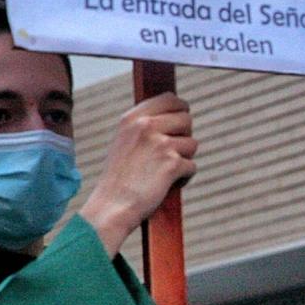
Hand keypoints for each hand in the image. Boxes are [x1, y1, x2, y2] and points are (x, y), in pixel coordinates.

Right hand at [78, 92, 196, 255]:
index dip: (180, 109)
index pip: (169, 98)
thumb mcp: (124, 142)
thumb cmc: (119, 178)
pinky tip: (166, 184)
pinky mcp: (171, 164)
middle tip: (170, 153)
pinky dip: (183, 178)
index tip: (180, 121)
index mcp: (132, 118)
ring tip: (164, 172)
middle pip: (186, 119)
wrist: (112, 205)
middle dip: (184, 136)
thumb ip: (145, 126)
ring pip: (192, 144)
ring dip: (183, 159)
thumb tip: (178, 116)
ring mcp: (159, 144)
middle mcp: (145, 126)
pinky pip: (192, 166)